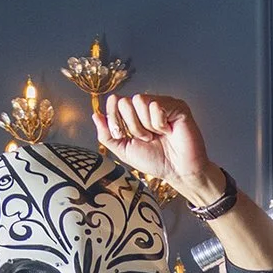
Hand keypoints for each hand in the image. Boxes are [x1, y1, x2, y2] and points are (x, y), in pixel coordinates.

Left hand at [94, 93, 221, 203]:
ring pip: (139, 100)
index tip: (125, 136)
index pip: (114, 102)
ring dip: (146, 125)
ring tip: (158, 135)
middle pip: (125, 102)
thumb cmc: (155, 161)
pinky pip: (156, 106)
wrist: (177, 172)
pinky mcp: (177, 106)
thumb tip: (95, 115)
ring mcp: (162, 104)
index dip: (115, 120)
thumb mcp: (124, 150)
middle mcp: (147, 106)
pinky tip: (169, 131)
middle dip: (132, 126)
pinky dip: (159, 124)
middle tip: (147, 138)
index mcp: (134, 114)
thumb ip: (107, 134)